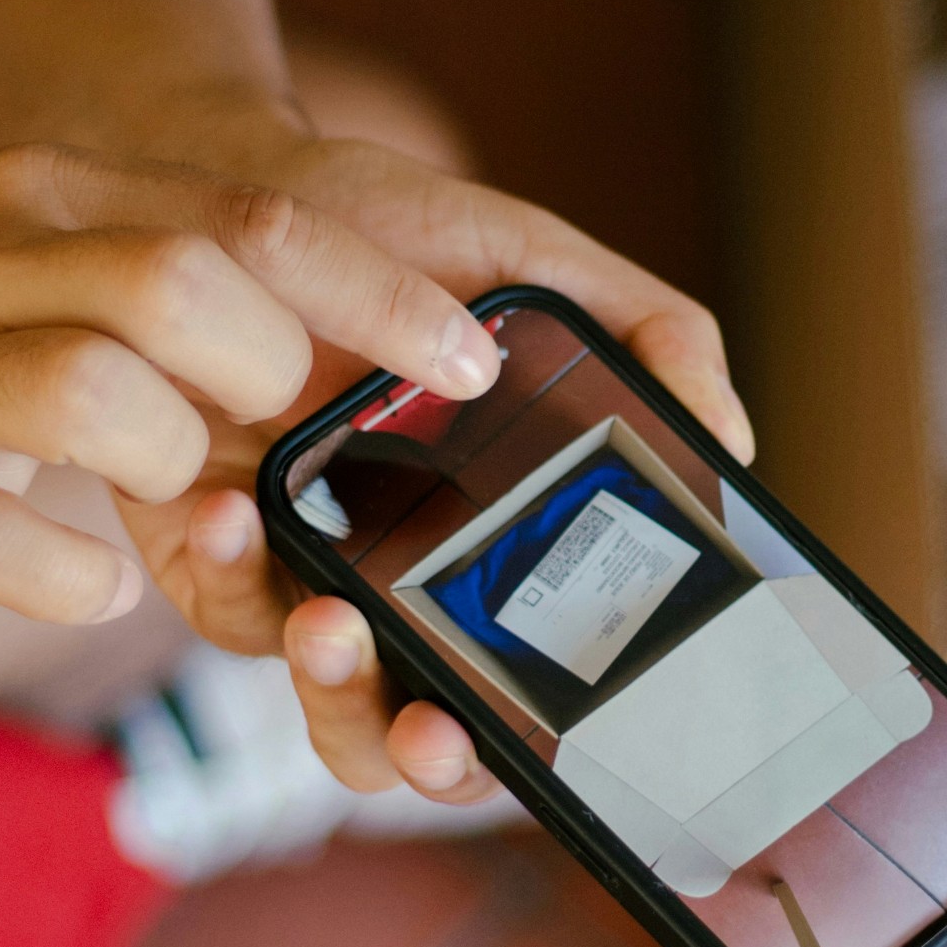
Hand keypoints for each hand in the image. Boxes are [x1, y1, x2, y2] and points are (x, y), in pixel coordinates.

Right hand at [0, 140, 501, 618]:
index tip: (470, 359)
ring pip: (88, 391)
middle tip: (278, 444)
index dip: (378, 296)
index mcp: (52, 195)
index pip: (252, 217)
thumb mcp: (41, 280)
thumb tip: (367, 348)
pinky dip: (59, 569)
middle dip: (269, 379)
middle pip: (181, 283)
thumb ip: (181, 286)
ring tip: (173, 502)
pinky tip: (88, 578)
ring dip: (169, 463)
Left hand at [130, 115, 752, 809]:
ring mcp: (307, 585)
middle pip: (426, 733)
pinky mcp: (214, 560)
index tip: (548, 739)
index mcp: (500, 545)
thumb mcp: (524, 259)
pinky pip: (225, 604)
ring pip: (327, 703)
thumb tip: (732, 440)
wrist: (230, 194)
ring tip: (327, 622)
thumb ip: (642, 329)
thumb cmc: (388, 238)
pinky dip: (231, 570)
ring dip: (332, 687)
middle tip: (430, 728)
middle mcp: (408, 589)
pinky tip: (235, 511)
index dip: (542, 743)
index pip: (538, 691)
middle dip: (429, 751)